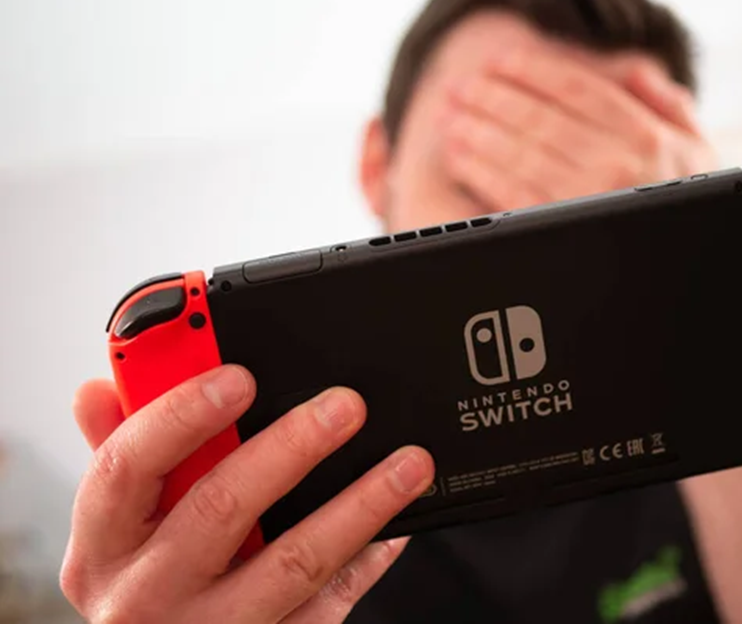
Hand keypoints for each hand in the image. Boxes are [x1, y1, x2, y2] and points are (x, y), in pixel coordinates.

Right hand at [61, 366, 433, 622]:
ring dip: (359, 505)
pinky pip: (325, 607)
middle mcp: (147, 592)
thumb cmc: (144, 582)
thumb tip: (99, 387)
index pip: (127, 467)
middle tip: (346, 407)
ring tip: (407, 464)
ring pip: (293, 562)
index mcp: (104, 544)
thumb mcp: (116, 526)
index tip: (239, 376)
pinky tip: (396, 527)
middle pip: (222, 507)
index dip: (182, 414)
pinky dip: (366, 562)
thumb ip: (122, 454)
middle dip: (292, 448)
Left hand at [439, 44, 718, 210]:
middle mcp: (617, 165)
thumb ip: (668, 105)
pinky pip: (512, 195)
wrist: (682, 273)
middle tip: (460, 86)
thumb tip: (631, 70)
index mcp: (646, 136)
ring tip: (451, 116)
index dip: (533, 70)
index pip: (578, 89)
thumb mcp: (697, 150)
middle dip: (493, 98)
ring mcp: (588, 200)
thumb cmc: (684, 203)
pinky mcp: (561, 231)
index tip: (499, 59)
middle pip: (541, 119)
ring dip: (479, 131)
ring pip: (520, 154)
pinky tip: (459, 155)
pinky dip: (480, 171)